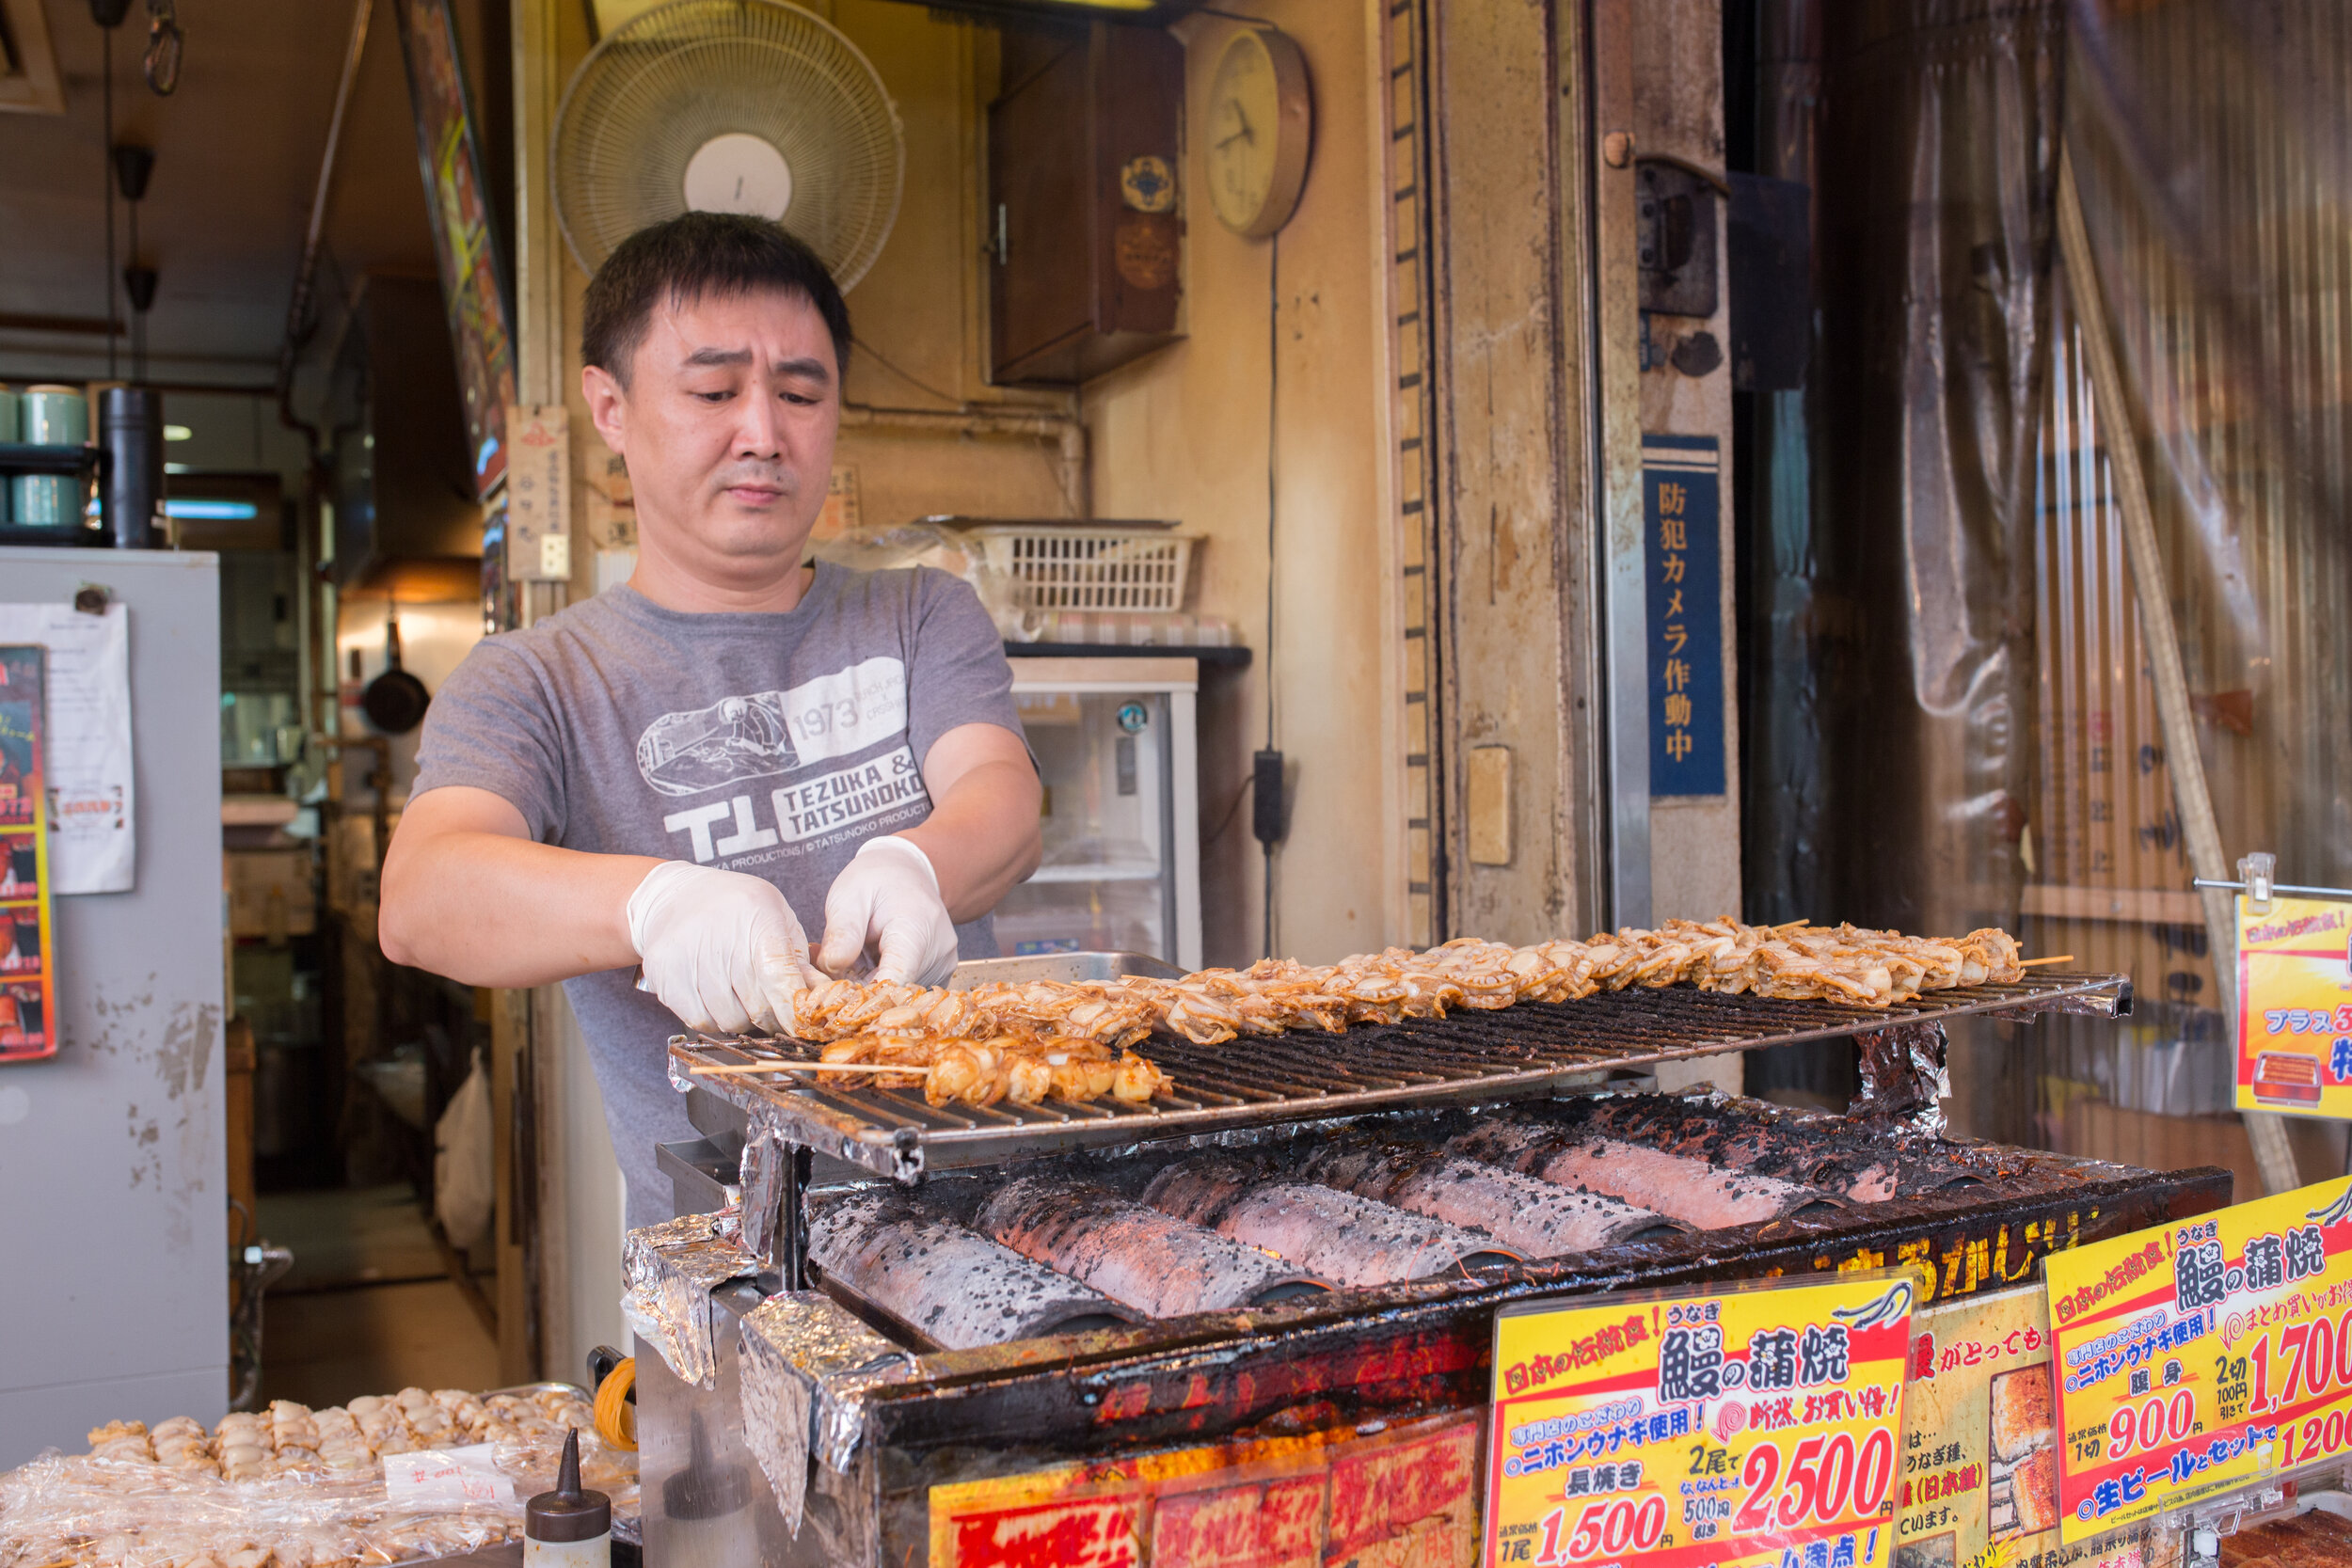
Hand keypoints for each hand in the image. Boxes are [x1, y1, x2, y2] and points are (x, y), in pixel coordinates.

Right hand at [626, 861, 812, 1033]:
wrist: (672, 897)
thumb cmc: (735, 906)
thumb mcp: (776, 915)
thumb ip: (799, 957)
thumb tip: (820, 995)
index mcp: (758, 919)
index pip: (779, 977)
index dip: (793, 1008)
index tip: (803, 1024)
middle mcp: (721, 939)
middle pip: (758, 1007)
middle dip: (773, 1016)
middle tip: (772, 1006)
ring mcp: (688, 959)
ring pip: (730, 1020)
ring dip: (743, 1018)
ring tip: (740, 991)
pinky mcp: (665, 977)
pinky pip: (701, 1021)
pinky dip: (715, 1018)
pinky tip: (715, 995)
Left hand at [817, 836, 960, 986]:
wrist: (907, 872)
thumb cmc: (876, 880)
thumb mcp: (849, 897)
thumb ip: (842, 932)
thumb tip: (831, 967)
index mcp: (916, 929)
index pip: (894, 980)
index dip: (862, 995)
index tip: (834, 994)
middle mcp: (939, 953)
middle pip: (895, 993)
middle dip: (859, 991)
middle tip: (830, 969)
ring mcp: (943, 966)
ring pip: (899, 997)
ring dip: (870, 989)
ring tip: (853, 960)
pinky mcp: (940, 975)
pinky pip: (907, 991)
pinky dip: (883, 985)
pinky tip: (870, 965)